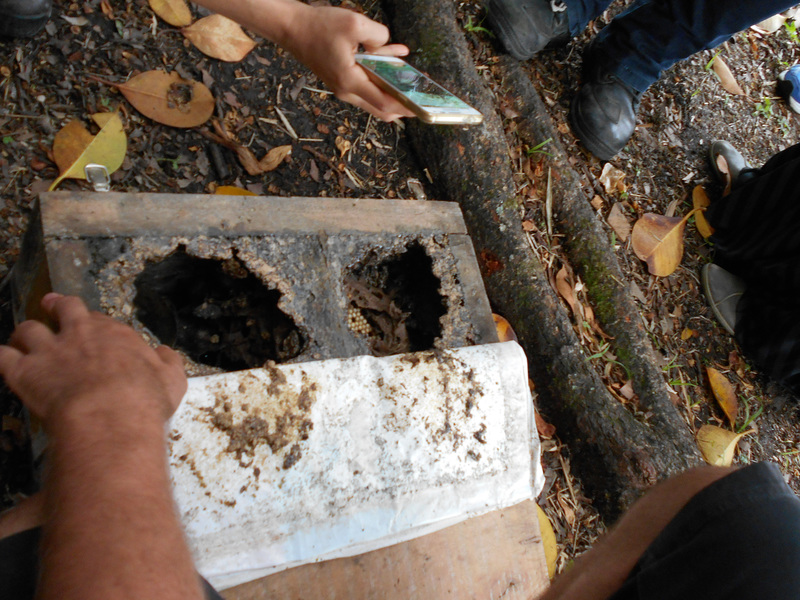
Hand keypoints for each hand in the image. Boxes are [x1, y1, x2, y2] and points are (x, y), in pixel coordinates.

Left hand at [0, 294, 185, 424]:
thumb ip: (168, 362)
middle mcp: (80, 334)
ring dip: (26, 333)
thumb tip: (164, 353)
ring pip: (28, 329)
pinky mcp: (24, 372)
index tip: (94, 328)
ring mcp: (50, 351)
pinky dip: (2, 357)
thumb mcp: (172, 379)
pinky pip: (2, 356)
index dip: (95, 324)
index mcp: (115, 335)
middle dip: (57, 306)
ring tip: (24, 338)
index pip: (101, 320)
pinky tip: (5, 360)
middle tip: (52, 304)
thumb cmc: (145, 398)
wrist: (110, 415)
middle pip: (64, 309)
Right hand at [282, 5, 415, 120]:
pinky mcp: (341, 80)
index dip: (405, 107)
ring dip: (391, 83)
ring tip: (406, 65)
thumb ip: (379, 36)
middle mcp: (347, 91)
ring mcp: (343, 87)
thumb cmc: (319, 27)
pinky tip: (393, 55)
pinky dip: (380, 74)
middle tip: (419, 94)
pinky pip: (366, 83)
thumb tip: (387, 46)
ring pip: (375, 95)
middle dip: (402, 101)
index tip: (421, 107)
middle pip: (381, 108)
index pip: (384, 104)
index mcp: (350, 82)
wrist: (292, 28)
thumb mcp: (354, 24)